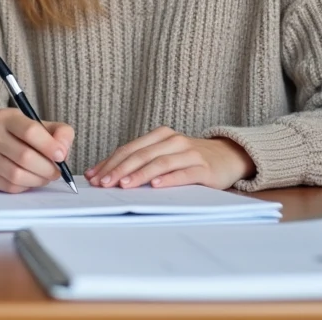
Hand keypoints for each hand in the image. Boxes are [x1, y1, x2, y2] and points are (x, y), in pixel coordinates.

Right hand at [0, 108, 74, 193]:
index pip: (30, 131)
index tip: (61, 156)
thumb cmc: (26, 137)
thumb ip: (61, 134)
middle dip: (46, 168)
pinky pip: (8, 186)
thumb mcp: (45, 127)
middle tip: (56, 173)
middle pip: (24, 156)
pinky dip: (25, 186)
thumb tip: (62, 152)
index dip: (49, 146)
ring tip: (45, 177)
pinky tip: (30, 180)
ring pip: (16, 175)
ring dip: (37, 180)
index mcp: (7, 116)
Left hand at [86, 127, 255, 189]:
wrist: (227, 156)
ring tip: (124, 186)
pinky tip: (155, 185)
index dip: (110, 162)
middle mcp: (173, 141)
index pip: (129, 149)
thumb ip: (138, 162)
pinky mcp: (204, 168)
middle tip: (103, 183)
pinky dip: (168, 179)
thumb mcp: (163, 155)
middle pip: (141, 155)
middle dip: (119, 170)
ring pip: (159, 163)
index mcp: (160, 136)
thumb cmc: (188, 159)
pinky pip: (183, 173)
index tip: (93, 176)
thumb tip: (102, 174)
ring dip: (139, 175)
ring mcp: (189, 153)